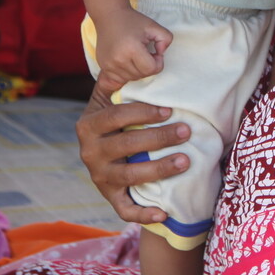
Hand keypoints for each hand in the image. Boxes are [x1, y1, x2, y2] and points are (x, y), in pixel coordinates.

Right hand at [76, 81, 193, 225]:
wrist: (99, 144)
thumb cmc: (113, 113)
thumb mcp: (108, 94)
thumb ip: (117, 78)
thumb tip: (135, 60)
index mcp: (88, 125)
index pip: (115, 117)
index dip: (142, 113)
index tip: (169, 109)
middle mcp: (90, 153)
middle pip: (126, 146)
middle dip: (158, 138)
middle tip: (186, 130)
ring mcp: (99, 177)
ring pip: (130, 176)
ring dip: (159, 169)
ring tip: (185, 160)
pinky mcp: (110, 196)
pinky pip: (125, 210)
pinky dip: (143, 215)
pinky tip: (165, 212)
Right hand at [94, 7, 171, 90]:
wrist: (109, 16)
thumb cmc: (132, 21)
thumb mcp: (154, 26)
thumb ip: (166, 39)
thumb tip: (161, 54)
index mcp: (131, 49)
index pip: (151, 69)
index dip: (158, 62)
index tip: (155, 52)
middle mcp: (118, 60)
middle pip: (142, 75)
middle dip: (148, 66)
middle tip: (145, 52)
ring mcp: (109, 65)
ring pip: (131, 78)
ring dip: (138, 70)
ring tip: (136, 55)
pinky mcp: (103, 66)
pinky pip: (120, 79)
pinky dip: (127, 73)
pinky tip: (127, 60)